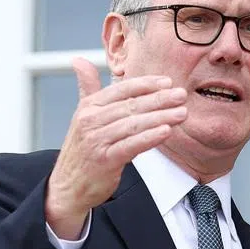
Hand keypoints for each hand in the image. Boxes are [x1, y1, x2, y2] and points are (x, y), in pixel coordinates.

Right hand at [45, 58, 187, 238]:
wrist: (67, 187)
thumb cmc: (81, 152)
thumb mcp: (82, 117)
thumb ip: (87, 89)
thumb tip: (79, 61)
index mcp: (88, 107)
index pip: (121, 89)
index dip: (146, 84)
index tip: (167, 82)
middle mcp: (91, 120)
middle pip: (131, 105)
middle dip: (159, 99)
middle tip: (181, 95)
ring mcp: (97, 140)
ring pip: (134, 124)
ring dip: (160, 117)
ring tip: (181, 113)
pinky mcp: (105, 160)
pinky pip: (131, 145)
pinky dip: (150, 137)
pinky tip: (166, 132)